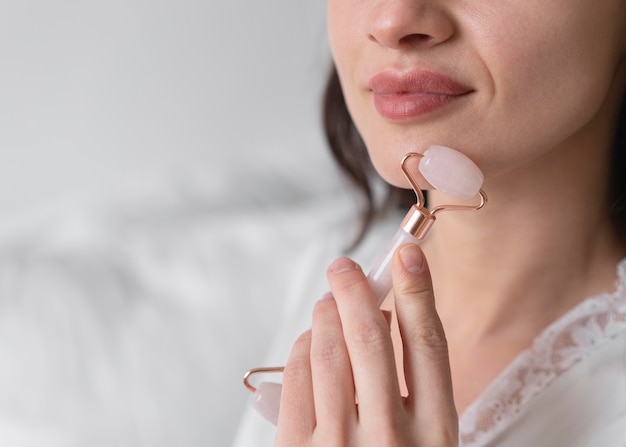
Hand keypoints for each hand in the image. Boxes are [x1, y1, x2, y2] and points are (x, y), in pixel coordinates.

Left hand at [276, 243, 457, 445]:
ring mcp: (339, 445)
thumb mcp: (427, 442)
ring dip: (326, 315)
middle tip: (344, 268)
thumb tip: (387, 315)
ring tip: (328, 303)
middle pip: (369, 339)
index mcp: (434, 436)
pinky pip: (296, 378)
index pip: (427, 344)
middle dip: (354, 291)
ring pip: (328, 352)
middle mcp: (388, 438)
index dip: (417, 291)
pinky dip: (302, 347)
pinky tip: (310, 340)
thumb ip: (418, 390)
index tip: (407, 255)